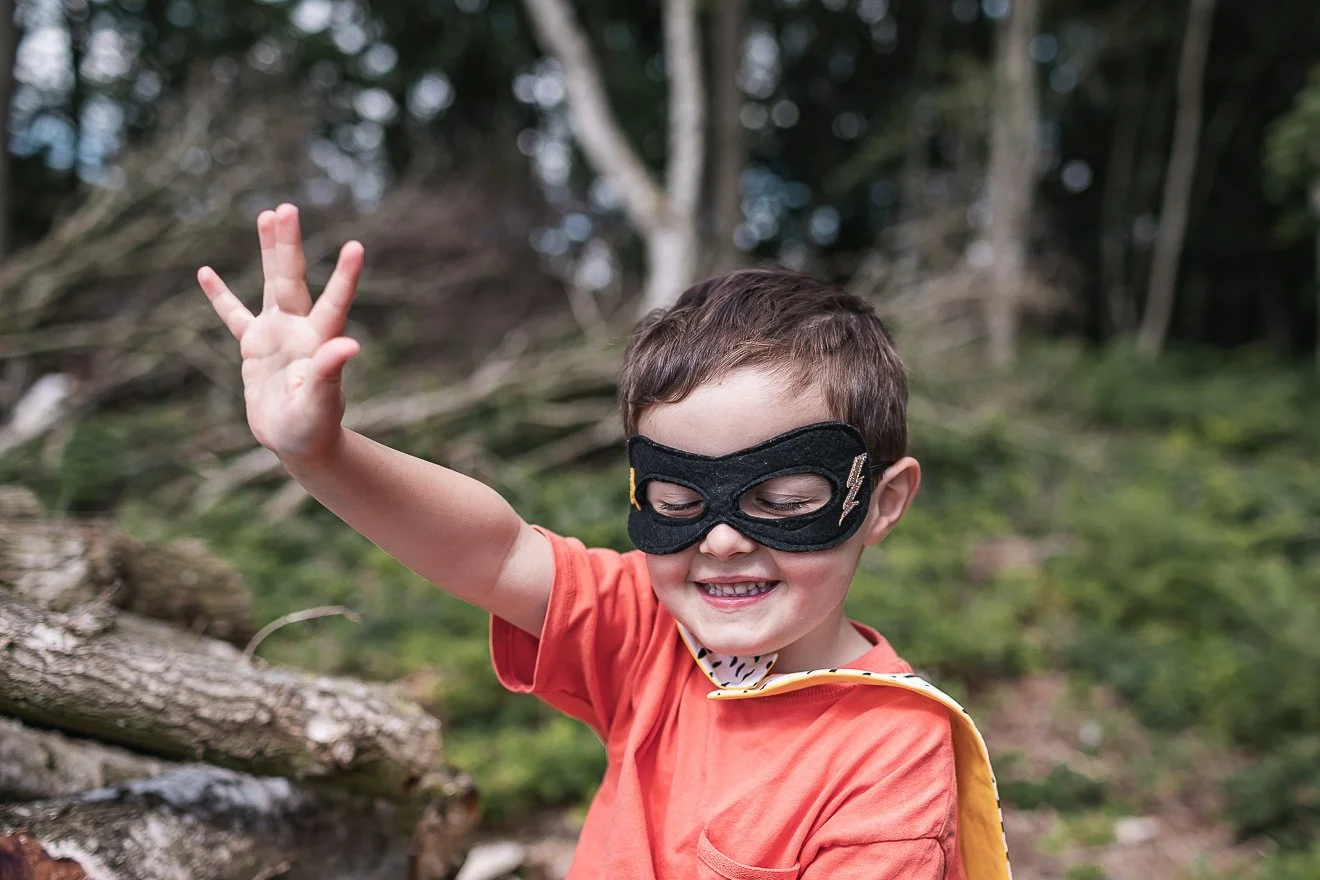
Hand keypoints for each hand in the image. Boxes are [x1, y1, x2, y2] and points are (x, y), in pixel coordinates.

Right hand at [198, 204, 362, 465]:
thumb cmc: (315, 428)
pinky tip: (206, 271)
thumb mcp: (320, 404)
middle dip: (288, 245)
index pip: (334, 302)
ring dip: (269, 252)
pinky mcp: (255, 347)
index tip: (356, 247)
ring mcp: (276, 335)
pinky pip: (234, 316)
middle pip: (292, 280)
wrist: (301, 442)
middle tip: (286, 208)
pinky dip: (221, 297)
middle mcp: (299, 330)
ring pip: (271, 285)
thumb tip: (350, 345)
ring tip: (267, 215)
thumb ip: (330, 373)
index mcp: (318, 342)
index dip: (345, 277)